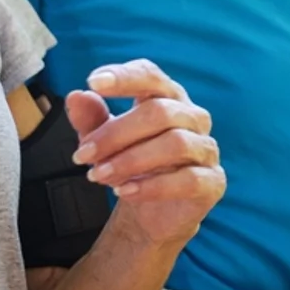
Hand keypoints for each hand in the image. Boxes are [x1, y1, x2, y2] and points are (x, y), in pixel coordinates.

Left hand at [66, 59, 224, 247]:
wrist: (153, 213)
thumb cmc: (132, 166)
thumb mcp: (104, 142)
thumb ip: (91, 119)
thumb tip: (76, 97)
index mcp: (168, 97)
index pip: (151, 76)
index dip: (125, 77)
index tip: (93, 82)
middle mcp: (193, 117)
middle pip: (160, 112)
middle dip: (116, 133)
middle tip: (82, 155)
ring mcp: (206, 149)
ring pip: (176, 143)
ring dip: (130, 160)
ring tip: (98, 176)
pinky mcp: (213, 181)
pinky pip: (188, 179)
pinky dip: (152, 186)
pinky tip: (125, 192)